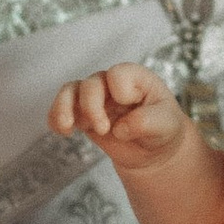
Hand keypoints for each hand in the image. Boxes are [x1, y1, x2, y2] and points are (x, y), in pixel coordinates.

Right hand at [53, 62, 185, 166]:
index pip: (119, 74)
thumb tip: (119, 128)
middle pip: (91, 84)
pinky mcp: (82, 114)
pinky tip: (62, 132)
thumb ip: (147, 122)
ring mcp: (95, 97)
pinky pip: (61, 108)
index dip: (121, 92)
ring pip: (70, 91)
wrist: (153, 150)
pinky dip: (56, 118)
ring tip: (68, 126)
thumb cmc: (163, 129)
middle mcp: (111, 83)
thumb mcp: (167, 125)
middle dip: (92, 107)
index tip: (132, 106)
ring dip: (65, 108)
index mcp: (135, 78)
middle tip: (104, 130)